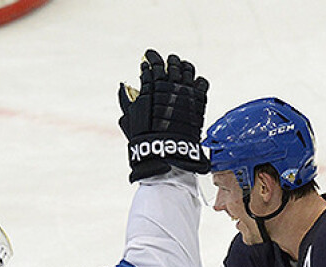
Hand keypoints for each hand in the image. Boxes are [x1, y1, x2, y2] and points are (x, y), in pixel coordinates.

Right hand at [119, 49, 209, 181]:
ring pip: (188, 68)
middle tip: (165, 62)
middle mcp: (171, 84)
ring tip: (180, 69)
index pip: (153, 63)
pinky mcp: (200, 99)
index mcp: (153, 86)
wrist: (167, 149)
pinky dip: (197, 81)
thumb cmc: (145, 137)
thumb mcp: (130, 118)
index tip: (147, 60)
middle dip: (168, 61)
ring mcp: (187, 91)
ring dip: (183, 66)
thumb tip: (124, 84)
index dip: (150, 59)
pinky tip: (192, 84)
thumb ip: (126, 99)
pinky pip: (202, 82)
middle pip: (172, 62)